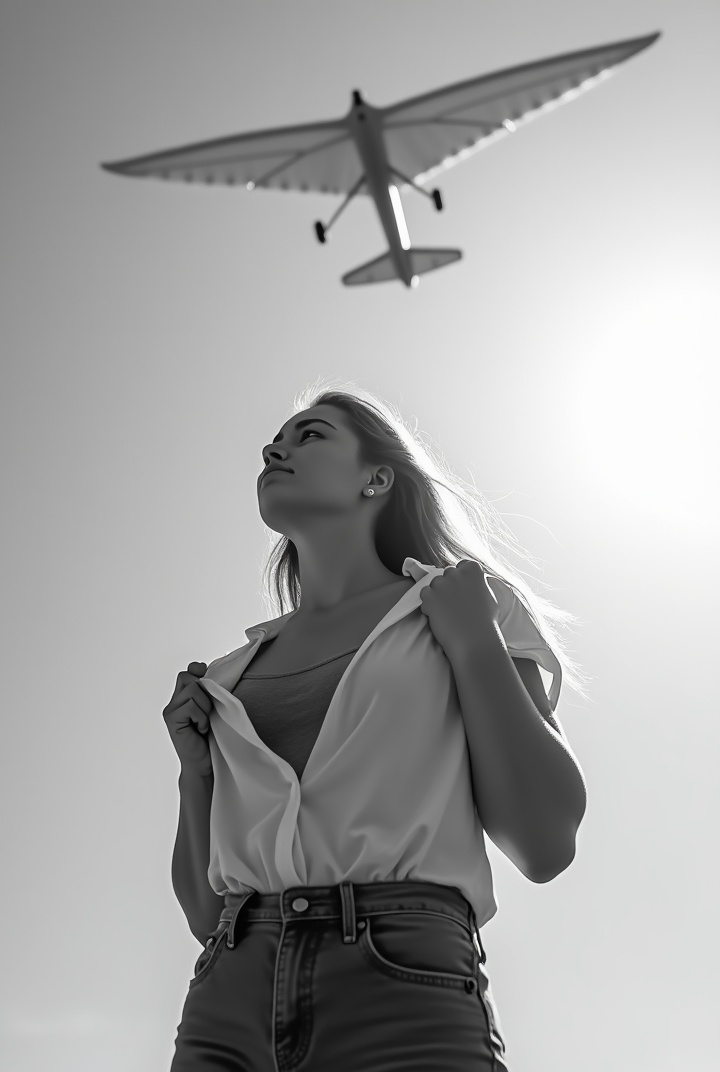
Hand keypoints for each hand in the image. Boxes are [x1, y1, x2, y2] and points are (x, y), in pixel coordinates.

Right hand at [162, 661, 212, 776]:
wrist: (204, 765)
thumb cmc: (210, 739)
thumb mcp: (212, 710)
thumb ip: (206, 692)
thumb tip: (202, 668)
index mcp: (182, 699)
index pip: (186, 673)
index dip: (197, 671)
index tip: (206, 681)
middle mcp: (173, 703)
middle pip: (187, 677)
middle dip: (204, 692)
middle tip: (207, 712)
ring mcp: (170, 711)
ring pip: (192, 689)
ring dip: (205, 707)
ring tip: (204, 723)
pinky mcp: (172, 720)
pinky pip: (191, 705)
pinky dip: (201, 717)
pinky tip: (200, 730)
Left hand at [418, 559, 498, 659]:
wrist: (474, 640)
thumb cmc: (486, 622)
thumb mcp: (489, 596)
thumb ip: (479, 585)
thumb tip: (474, 583)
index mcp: (473, 570)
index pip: (463, 565)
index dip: (462, 577)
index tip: (463, 589)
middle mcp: (456, 573)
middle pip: (448, 574)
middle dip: (449, 585)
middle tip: (454, 602)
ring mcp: (441, 584)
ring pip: (435, 583)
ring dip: (438, 594)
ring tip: (446, 611)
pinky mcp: (429, 597)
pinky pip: (424, 594)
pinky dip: (428, 604)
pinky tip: (438, 615)